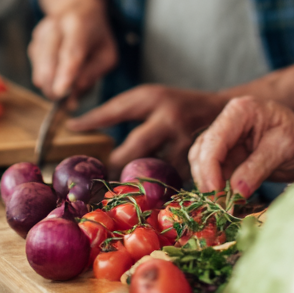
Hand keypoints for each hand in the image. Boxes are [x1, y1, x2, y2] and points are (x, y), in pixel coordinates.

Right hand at [28, 2, 118, 102]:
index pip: (71, 52)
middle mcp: (55, 26)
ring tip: (70, 79)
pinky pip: (37, 69)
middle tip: (66, 102)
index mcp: (78, 25)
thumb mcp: (107, 54)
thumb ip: (92, 74)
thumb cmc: (96, 35)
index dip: (65, 73)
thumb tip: (72, 96)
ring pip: (39, 69)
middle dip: (53, 87)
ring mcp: (40, 34)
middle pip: (48, 61)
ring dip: (52, 84)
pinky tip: (61, 69)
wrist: (76, 8)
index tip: (61, 93)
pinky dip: (49, 77)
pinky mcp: (33, 43)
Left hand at [67, 85, 226, 177]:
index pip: (117, 109)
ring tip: (125, 191)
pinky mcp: (197, 161)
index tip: (71, 130)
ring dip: (139, 180)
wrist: (222, 110)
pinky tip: (151, 194)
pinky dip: (160, 187)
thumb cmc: (176, 106)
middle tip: (102, 177)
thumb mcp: (148, 99)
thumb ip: (115, 112)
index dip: (93, 120)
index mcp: (153, 99)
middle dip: (117, 165)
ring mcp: (185, 141)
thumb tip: (74, 125)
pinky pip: (172, 181)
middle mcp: (169, 118)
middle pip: (134, 149)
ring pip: (153, 169)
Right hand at [188, 96, 293, 197]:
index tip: (216, 193)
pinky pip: (214, 171)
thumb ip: (258, 168)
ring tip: (223, 205)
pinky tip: (226, 201)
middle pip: (202, 150)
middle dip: (207, 178)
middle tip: (218, 205)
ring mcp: (227, 137)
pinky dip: (217, 187)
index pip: (214, 139)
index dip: (210, 167)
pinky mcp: (229, 154)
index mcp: (240, 111)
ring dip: (209, 184)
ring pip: (203, 162)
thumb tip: (236, 191)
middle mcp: (228, 121)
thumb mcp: (284, 149)